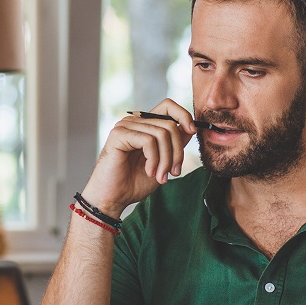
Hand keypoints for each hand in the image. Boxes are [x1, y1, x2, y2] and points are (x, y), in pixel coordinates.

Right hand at [81, 99, 197, 216]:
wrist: (113, 199)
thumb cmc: (134, 183)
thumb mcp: (163, 163)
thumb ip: (174, 145)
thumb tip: (191, 129)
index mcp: (145, 126)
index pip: (168, 106)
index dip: (184, 115)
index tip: (192, 132)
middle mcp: (135, 122)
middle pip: (169, 124)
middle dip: (177, 152)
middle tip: (174, 172)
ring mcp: (125, 126)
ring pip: (162, 134)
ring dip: (166, 160)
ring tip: (161, 177)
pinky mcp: (119, 135)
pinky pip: (148, 141)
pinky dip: (154, 159)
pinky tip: (149, 172)